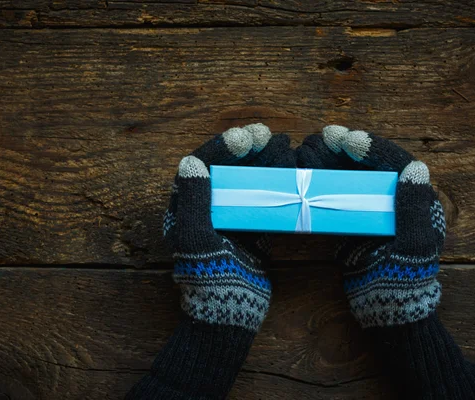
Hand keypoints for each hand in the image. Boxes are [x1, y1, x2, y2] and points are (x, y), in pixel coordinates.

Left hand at [164, 124, 294, 330]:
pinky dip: (274, 186)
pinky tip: (289, 173)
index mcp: (185, 208)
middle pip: (226, 170)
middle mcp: (207, 210)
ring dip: (262, 163)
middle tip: (266, 134)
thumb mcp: (196, 237)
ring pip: (246, 182)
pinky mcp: (250, 232)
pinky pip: (261, 201)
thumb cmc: (205, 277)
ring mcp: (230, 220)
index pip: (201, 167)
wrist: (228, 312)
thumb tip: (191, 161)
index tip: (244, 137)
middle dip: (246, 150)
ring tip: (281, 145)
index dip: (221, 147)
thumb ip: (194, 200)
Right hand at [297, 126, 445, 326]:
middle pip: (370, 164)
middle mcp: (394, 200)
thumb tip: (416, 167)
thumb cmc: (406, 278)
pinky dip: (324, 181)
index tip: (349, 139)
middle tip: (322, 136)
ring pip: (352, 175)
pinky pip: (339, 194)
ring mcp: (372, 210)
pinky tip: (308, 172)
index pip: (395, 162)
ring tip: (309, 149)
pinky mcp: (354, 221)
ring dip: (332, 159)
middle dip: (346, 148)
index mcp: (415, 200)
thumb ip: (413, 207)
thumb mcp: (414, 244)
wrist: (387, 308)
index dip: (373, 147)